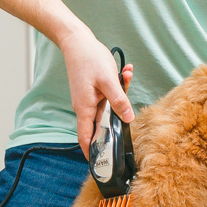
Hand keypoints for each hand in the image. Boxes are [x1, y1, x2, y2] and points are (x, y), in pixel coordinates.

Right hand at [61, 29, 135, 155]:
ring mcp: (90, 98)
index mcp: (85, 108)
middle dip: (119, 116)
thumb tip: (128, 119)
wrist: (77, 41)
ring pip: (111, 106)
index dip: (92, 153)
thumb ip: (119, 100)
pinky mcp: (95, 90)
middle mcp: (86, 106)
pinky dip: (119, 85)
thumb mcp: (108, 81)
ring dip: (122, 94)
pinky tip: (125, 71)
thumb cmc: (89, 59)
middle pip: (104, 122)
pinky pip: (111, 94)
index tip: (101, 165)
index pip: (86, 138)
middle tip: (129, 106)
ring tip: (126, 75)